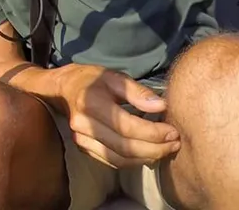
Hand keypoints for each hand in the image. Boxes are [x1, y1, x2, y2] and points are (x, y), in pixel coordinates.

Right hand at [54, 64, 180, 167]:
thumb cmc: (92, 80)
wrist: (63, 89)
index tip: (173, 131)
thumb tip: (161, 107)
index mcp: (91, 103)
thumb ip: (138, 92)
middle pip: (124, 147)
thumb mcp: (114, 77)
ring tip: (165, 150)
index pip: (127, 126)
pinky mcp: (83, 148)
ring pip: (119, 158)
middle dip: (155, 149)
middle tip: (175, 144)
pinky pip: (112, 161)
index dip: (153, 133)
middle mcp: (84, 125)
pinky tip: (147, 153)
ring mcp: (81, 139)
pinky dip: (133, 161)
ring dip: (146, 158)